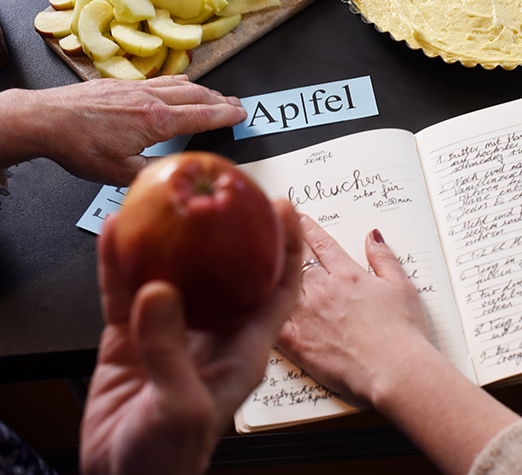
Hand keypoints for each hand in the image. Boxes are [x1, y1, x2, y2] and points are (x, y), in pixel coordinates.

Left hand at [0, 76, 246, 184]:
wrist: (46, 120)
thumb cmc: (78, 146)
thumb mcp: (121, 172)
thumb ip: (153, 172)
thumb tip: (172, 173)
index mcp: (156, 120)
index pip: (202, 116)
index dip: (225, 115)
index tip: (241, 114)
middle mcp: (150, 99)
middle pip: (197, 96)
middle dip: (220, 101)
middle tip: (237, 105)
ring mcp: (136, 88)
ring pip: (180, 85)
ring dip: (203, 91)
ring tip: (216, 95)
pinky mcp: (122, 84)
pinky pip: (161, 80)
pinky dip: (180, 83)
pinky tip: (180, 83)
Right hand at [80, 199, 301, 474]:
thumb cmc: (171, 458)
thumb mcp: (184, 407)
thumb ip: (172, 350)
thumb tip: (160, 291)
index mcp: (244, 349)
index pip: (277, 289)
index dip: (286, 249)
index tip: (285, 209)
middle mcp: (214, 332)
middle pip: (229, 271)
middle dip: (229, 232)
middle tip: (222, 193)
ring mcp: (171, 331)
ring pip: (175, 273)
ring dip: (170, 238)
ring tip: (165, 200)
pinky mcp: (131, 338)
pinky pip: (125, 291)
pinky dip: (119, 263)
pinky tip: (115, 234)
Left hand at [278, 216, 520, 474]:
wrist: (395, 368)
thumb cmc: (403, 332)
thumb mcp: (403, 286)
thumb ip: (384, 258)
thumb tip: (373, 235)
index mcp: (348, 276)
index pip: (323, 245)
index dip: (309, 230)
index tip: (298, 218)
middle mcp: (323, 290)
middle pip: (298, 266)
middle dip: (289, 255)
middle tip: (277, 243)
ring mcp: (307, 316)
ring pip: (282, 289)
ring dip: (275, 281)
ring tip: (261, 272)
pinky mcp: (299, 343)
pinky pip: (273, 322)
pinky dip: (264, 313)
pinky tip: (253, 307)